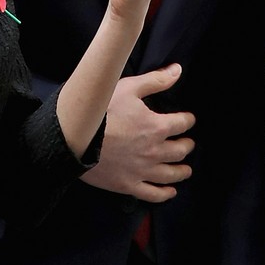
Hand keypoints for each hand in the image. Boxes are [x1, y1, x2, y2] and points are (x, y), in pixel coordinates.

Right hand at [81, 64, 194, 201]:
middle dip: (187, 146)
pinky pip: (153, 194)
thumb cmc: (101, 111)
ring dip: (182, 171)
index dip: (187, 120)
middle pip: (180, 151)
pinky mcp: (128, 185)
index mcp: (157, 127)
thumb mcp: (128, 87)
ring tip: (186, 170)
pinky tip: (170, 191)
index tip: (188, 119)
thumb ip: (155, 80)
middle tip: (187, 144)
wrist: (76, 138)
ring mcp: (142, 170)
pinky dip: (165, 193)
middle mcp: (154, 151)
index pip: (182, 124)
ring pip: (171, 174)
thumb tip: (177, 70)